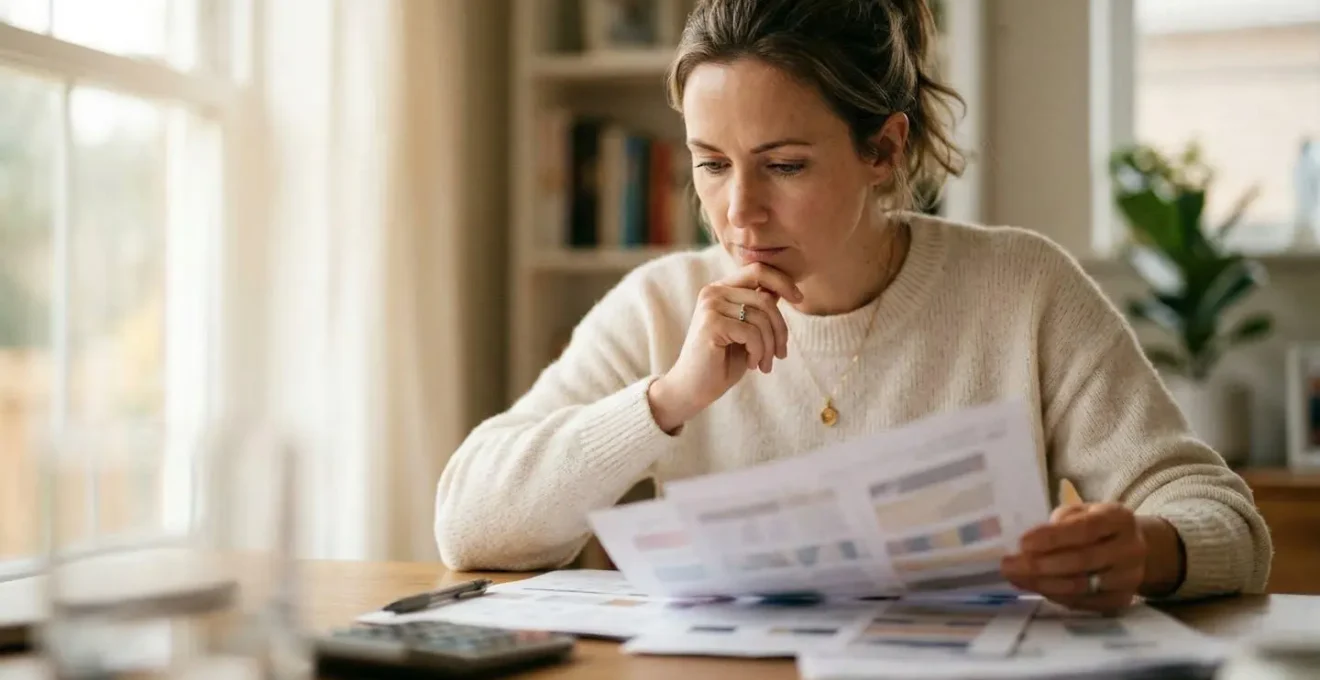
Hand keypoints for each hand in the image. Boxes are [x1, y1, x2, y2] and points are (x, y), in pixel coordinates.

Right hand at [648, 263, 802, 431]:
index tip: (799, 298)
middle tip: (780, 354)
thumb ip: (758, 308)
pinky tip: (751, 364)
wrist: (693, 389)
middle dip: (780, 329)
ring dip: (769, 346)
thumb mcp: (747, 331)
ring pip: (761, 318)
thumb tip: (780, 290)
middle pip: (765, 298)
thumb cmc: (721, 362)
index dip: (783, 281)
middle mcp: (713, 292)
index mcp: (721, 289)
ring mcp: (710, 306)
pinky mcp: (711, 324)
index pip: (757, 270)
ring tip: (764, 364)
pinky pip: (751, 333)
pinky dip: (758, 352)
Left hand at [1001, 503, 1146, 613]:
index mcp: (1119, 518)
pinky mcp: (1121, 600)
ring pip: (1081, 586)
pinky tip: (1034, 587)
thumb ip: (1060, 522)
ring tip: (1015, 577)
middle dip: (1040, 565)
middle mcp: (1130, 549)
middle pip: (1082, 561)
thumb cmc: (1095, 525)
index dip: (1053, 537)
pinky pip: (1083, 602)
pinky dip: (1055, 595)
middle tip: (1008, 565)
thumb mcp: (1081, 512)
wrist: (1134, 549)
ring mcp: (1129, 578)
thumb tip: (1026, 545)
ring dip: (1043, 583)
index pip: (1085, 528)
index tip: (1022, 543)